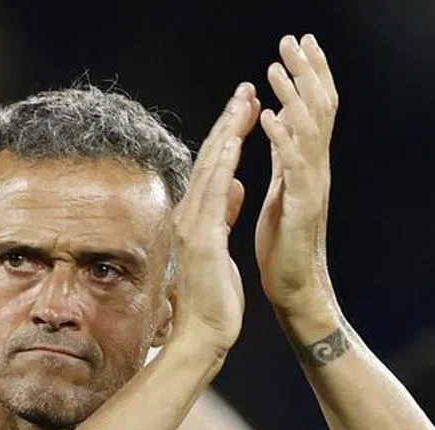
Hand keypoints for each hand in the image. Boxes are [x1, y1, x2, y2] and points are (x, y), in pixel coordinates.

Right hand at [169, 83, 259, 356]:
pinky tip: (235, 142)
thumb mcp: (221, 248)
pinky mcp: (203, 240)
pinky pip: (213, 194)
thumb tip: (234, 187)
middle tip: (245, 89)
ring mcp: (192, 227)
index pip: (212, 167)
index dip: (228, 135)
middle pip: (209, 159)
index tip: (244, 108)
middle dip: (228, 122)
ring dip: (227, 133)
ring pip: (209, 169)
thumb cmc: (213, 299)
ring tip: (243, 102)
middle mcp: (188, 216)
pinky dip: (223, 165)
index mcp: (195, 218)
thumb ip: (223, 216)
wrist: (204, 336)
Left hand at [255, 34, 338, 316]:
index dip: (308, 76)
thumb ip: (285, 160)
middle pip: (318, 110)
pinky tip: (270, 119)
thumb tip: (281, 127)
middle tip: (294, 38)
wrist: (295, 289)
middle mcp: (315, 171)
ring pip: (308, 132)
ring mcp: (312, 188)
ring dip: (293, 97)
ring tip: (277, 68)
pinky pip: (294, 168)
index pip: (313, 110)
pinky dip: (283, 140)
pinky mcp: (301, 209)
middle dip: (306, 72)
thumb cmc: (284, 245)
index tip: (299, 44)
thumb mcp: (283, 192)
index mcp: (307, 166)